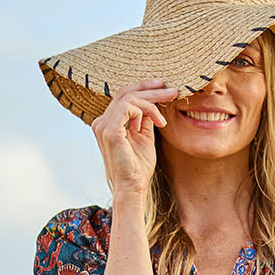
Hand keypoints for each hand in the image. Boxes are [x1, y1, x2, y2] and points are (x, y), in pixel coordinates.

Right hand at [90, 80, 177, 197]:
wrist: (133, 188)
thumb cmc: (138, 168)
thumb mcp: (145, 137)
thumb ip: (145, 119)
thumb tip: (153, 103)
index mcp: (108, 123)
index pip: (123, 97)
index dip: (143, 88)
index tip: (163, 86)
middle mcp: (101, 122)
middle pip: (125, 93)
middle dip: (151, 89)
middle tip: (173, 90)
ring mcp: (103, 126)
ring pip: (129, 97)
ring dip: (152, 101)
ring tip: (166, 114)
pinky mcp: (110, 131)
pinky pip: (128, 107)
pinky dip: (146, 111)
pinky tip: (157, 124)